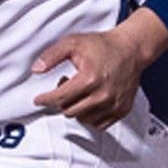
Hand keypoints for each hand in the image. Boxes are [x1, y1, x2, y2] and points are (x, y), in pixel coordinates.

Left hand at [31, 8, 167, 129]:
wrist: (131, 49)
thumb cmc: (103, 46)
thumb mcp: (73, 43)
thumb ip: (51, 56)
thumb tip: (36, 69)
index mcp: (89, 79)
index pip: (59, 98)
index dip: (45, 99)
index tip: (39, 100)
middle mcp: (102, 95)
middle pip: (69, 110)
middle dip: (61, 100)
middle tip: (66, 85)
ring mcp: (113, 104)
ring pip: (82, 119)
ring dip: (76, 107)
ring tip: (80, 91)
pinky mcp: (121, 110)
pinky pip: (98, 124)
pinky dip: (90, 116)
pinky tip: (89, 101)